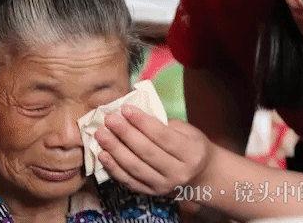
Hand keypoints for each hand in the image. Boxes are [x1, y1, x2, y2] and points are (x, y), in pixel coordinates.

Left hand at [95, 104, 211, 195]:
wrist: (201, 176)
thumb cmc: (192, 146)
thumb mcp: (187, 131)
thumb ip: (164, 124)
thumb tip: (135, 115)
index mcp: (191, 152)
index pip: (162, 136)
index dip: (142, 122)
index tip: (125, 109)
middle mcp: (178, 172)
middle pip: (147, 152)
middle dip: (125, 133)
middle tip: (109, 119)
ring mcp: (164, 186)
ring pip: (135, 167)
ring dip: (115, 150)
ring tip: (101, 134)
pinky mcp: (152, 193)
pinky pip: (129, 181)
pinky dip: (114, 168)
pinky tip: (103, 154)